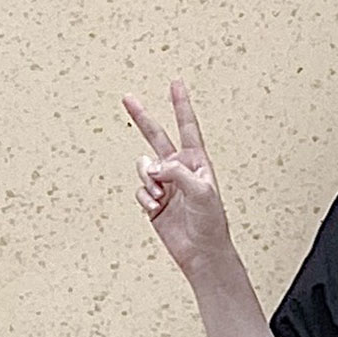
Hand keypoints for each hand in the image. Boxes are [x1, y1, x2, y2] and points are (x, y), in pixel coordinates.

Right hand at [121, 76, 232, 281]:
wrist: (201, 253)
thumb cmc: (210, 223)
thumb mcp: (200, 191)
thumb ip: (176, 171)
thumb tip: (152, 166)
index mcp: (196, 162)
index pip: (187, 127)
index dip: (181, 105)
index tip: (176, 83)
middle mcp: (179, 169)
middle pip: (156, 136)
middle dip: (141, 117)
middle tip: (127, 98)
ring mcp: (164, 184)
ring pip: (143, 167)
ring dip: (147, 179)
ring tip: (159, 194)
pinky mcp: (153, 201)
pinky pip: (140, 190)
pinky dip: (145, 198)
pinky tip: (155, 208)